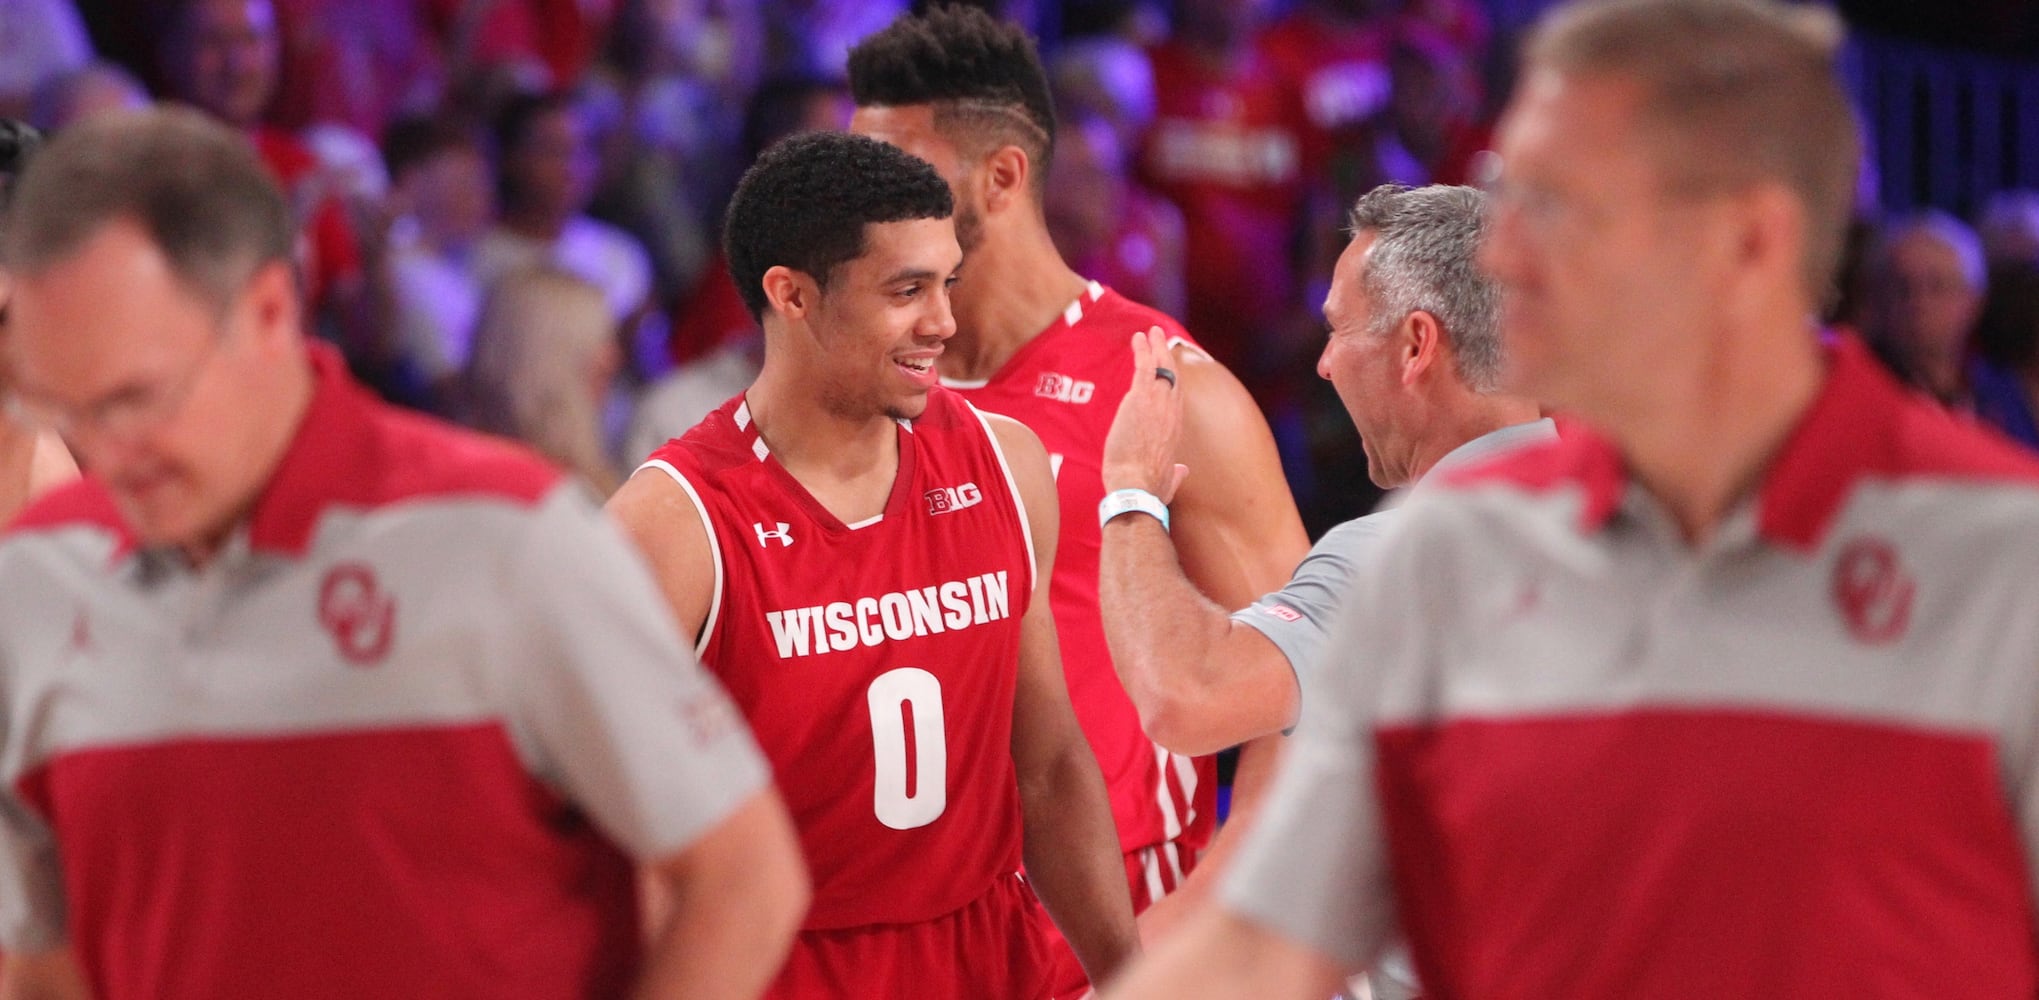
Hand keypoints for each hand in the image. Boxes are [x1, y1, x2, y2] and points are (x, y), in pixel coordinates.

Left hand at [1101, 326, 1188, 501]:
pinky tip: (1139, 338)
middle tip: (1160, 338)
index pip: (1176, 398)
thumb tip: (1183, 472)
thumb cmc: (1150, 490)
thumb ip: (1177, 473)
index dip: (1172, 381)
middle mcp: (1171, 412)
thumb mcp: (1169, 481)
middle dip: (1166, 356)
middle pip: (1172, 377)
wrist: (1137, 488)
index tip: (1167, 368)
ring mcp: (1157, 404)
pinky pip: (1143, 368)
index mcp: (1175, 429)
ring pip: (1159, 368)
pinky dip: (1142, 351)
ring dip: (1155, 347)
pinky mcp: (1140, 400)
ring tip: (1150, 332)